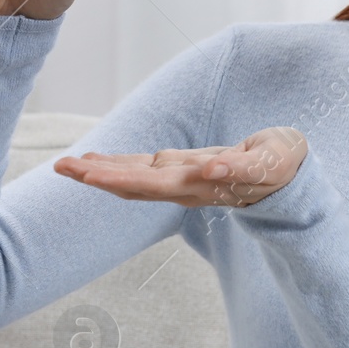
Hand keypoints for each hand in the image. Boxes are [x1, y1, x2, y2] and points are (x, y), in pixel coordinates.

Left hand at [53, 127, 307, 207]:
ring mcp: (179, 180)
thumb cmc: (282, 166)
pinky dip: (114, 164)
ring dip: (97, 172)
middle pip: (130, 185)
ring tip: (64, 165)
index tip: (87, 175)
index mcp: (199, 184)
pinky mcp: (181, 170)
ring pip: (130, 178)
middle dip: (94, 176)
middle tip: (58, 167)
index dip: (117, 179)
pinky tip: (93, 161)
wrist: (290, 178)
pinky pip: (140, 169)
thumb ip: (244, 167)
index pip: (150, 184)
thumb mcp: (271, 163)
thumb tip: (213, 169)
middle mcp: (183, 186)